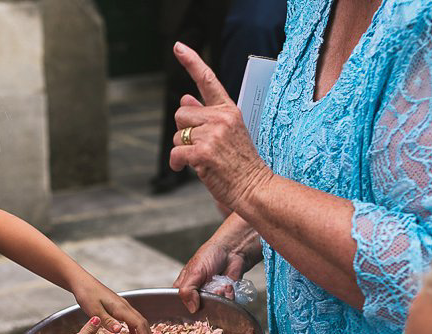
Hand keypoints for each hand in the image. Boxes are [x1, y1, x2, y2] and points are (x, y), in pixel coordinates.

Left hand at [72, 277, 156, 333]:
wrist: (82, 282)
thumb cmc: (87, 295)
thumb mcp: (94, 310)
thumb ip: (108, 321)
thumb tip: (120, 331)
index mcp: (120, 308)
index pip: (138, 323)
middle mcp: (124, 306)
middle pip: (142, 322)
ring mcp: (122, 305)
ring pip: (138, 319)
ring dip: (144, 332)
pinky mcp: (117, 305)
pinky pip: (130, 317)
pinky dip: (135, 327)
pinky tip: (133, 333)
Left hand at [169, 41, 273, 212]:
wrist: (255, 188)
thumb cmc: (241, 164)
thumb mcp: (227, 134)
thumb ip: (206, 115)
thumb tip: (185, 98)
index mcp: (229, 110)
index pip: (208, 80)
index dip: (191, 62)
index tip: (178, 47)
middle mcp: (221, 118)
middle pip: (181, 114)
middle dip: (183, 131)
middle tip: (199, 147)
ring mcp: (212, 134)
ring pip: (177, 135)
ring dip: (182, 150)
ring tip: (202, 159)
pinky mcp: (203, 152)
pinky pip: (175, 153)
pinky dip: (177, 163)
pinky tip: (187, 168)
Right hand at [174, 216, 260, 312]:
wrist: (232, 250)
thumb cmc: (210, 255)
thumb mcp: (194, 272)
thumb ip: (187, 290)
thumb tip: (192, 309)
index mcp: (184, 287)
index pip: (179, 304)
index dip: (185, 306)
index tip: (193, 304)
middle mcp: (197, 293)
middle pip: (197, 309)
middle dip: (205, 302)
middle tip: (209, 290)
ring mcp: (211, 296)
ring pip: (213, 308)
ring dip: (218, 297)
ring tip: (220, 285)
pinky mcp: (225, 297)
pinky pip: (226, 305)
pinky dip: (228, 296)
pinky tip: (228, 286)